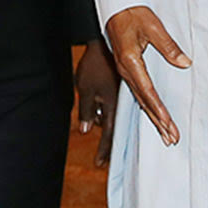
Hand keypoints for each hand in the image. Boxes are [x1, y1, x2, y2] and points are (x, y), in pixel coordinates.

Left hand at [74, 42, 120, 168]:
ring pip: (113, 118)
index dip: (104, 150)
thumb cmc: (93, 66)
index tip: (100, 164)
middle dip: (108, 144)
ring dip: (106, 124)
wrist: (106, 43)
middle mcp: (121, 104)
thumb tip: (87, 131)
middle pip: (114, 129)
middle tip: (102, 160)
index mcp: (113, 106)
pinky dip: (107, 113)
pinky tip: (99, 109)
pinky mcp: (123, 90)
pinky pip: (115, 108)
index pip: (109, 134)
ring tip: (96, 121)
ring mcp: (123, 97)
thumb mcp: (84, 90)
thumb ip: (87, 111)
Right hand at [102, 6, 187, 146]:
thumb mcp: (154, 27)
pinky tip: (153, 115)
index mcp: (130, 61)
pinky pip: (137, 92)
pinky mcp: (126, 69)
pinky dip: (147, 105)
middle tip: (171, 138)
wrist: (115, 6)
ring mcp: (124, 71)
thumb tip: (185, 63)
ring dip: (153, 117)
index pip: (148, 91)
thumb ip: (169, 46)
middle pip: (143, 101)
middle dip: (158, 121)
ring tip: (166, 134)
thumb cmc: (133, 13)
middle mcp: (125, 70)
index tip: (168, 124)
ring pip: (140, 99)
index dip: (159, 110)